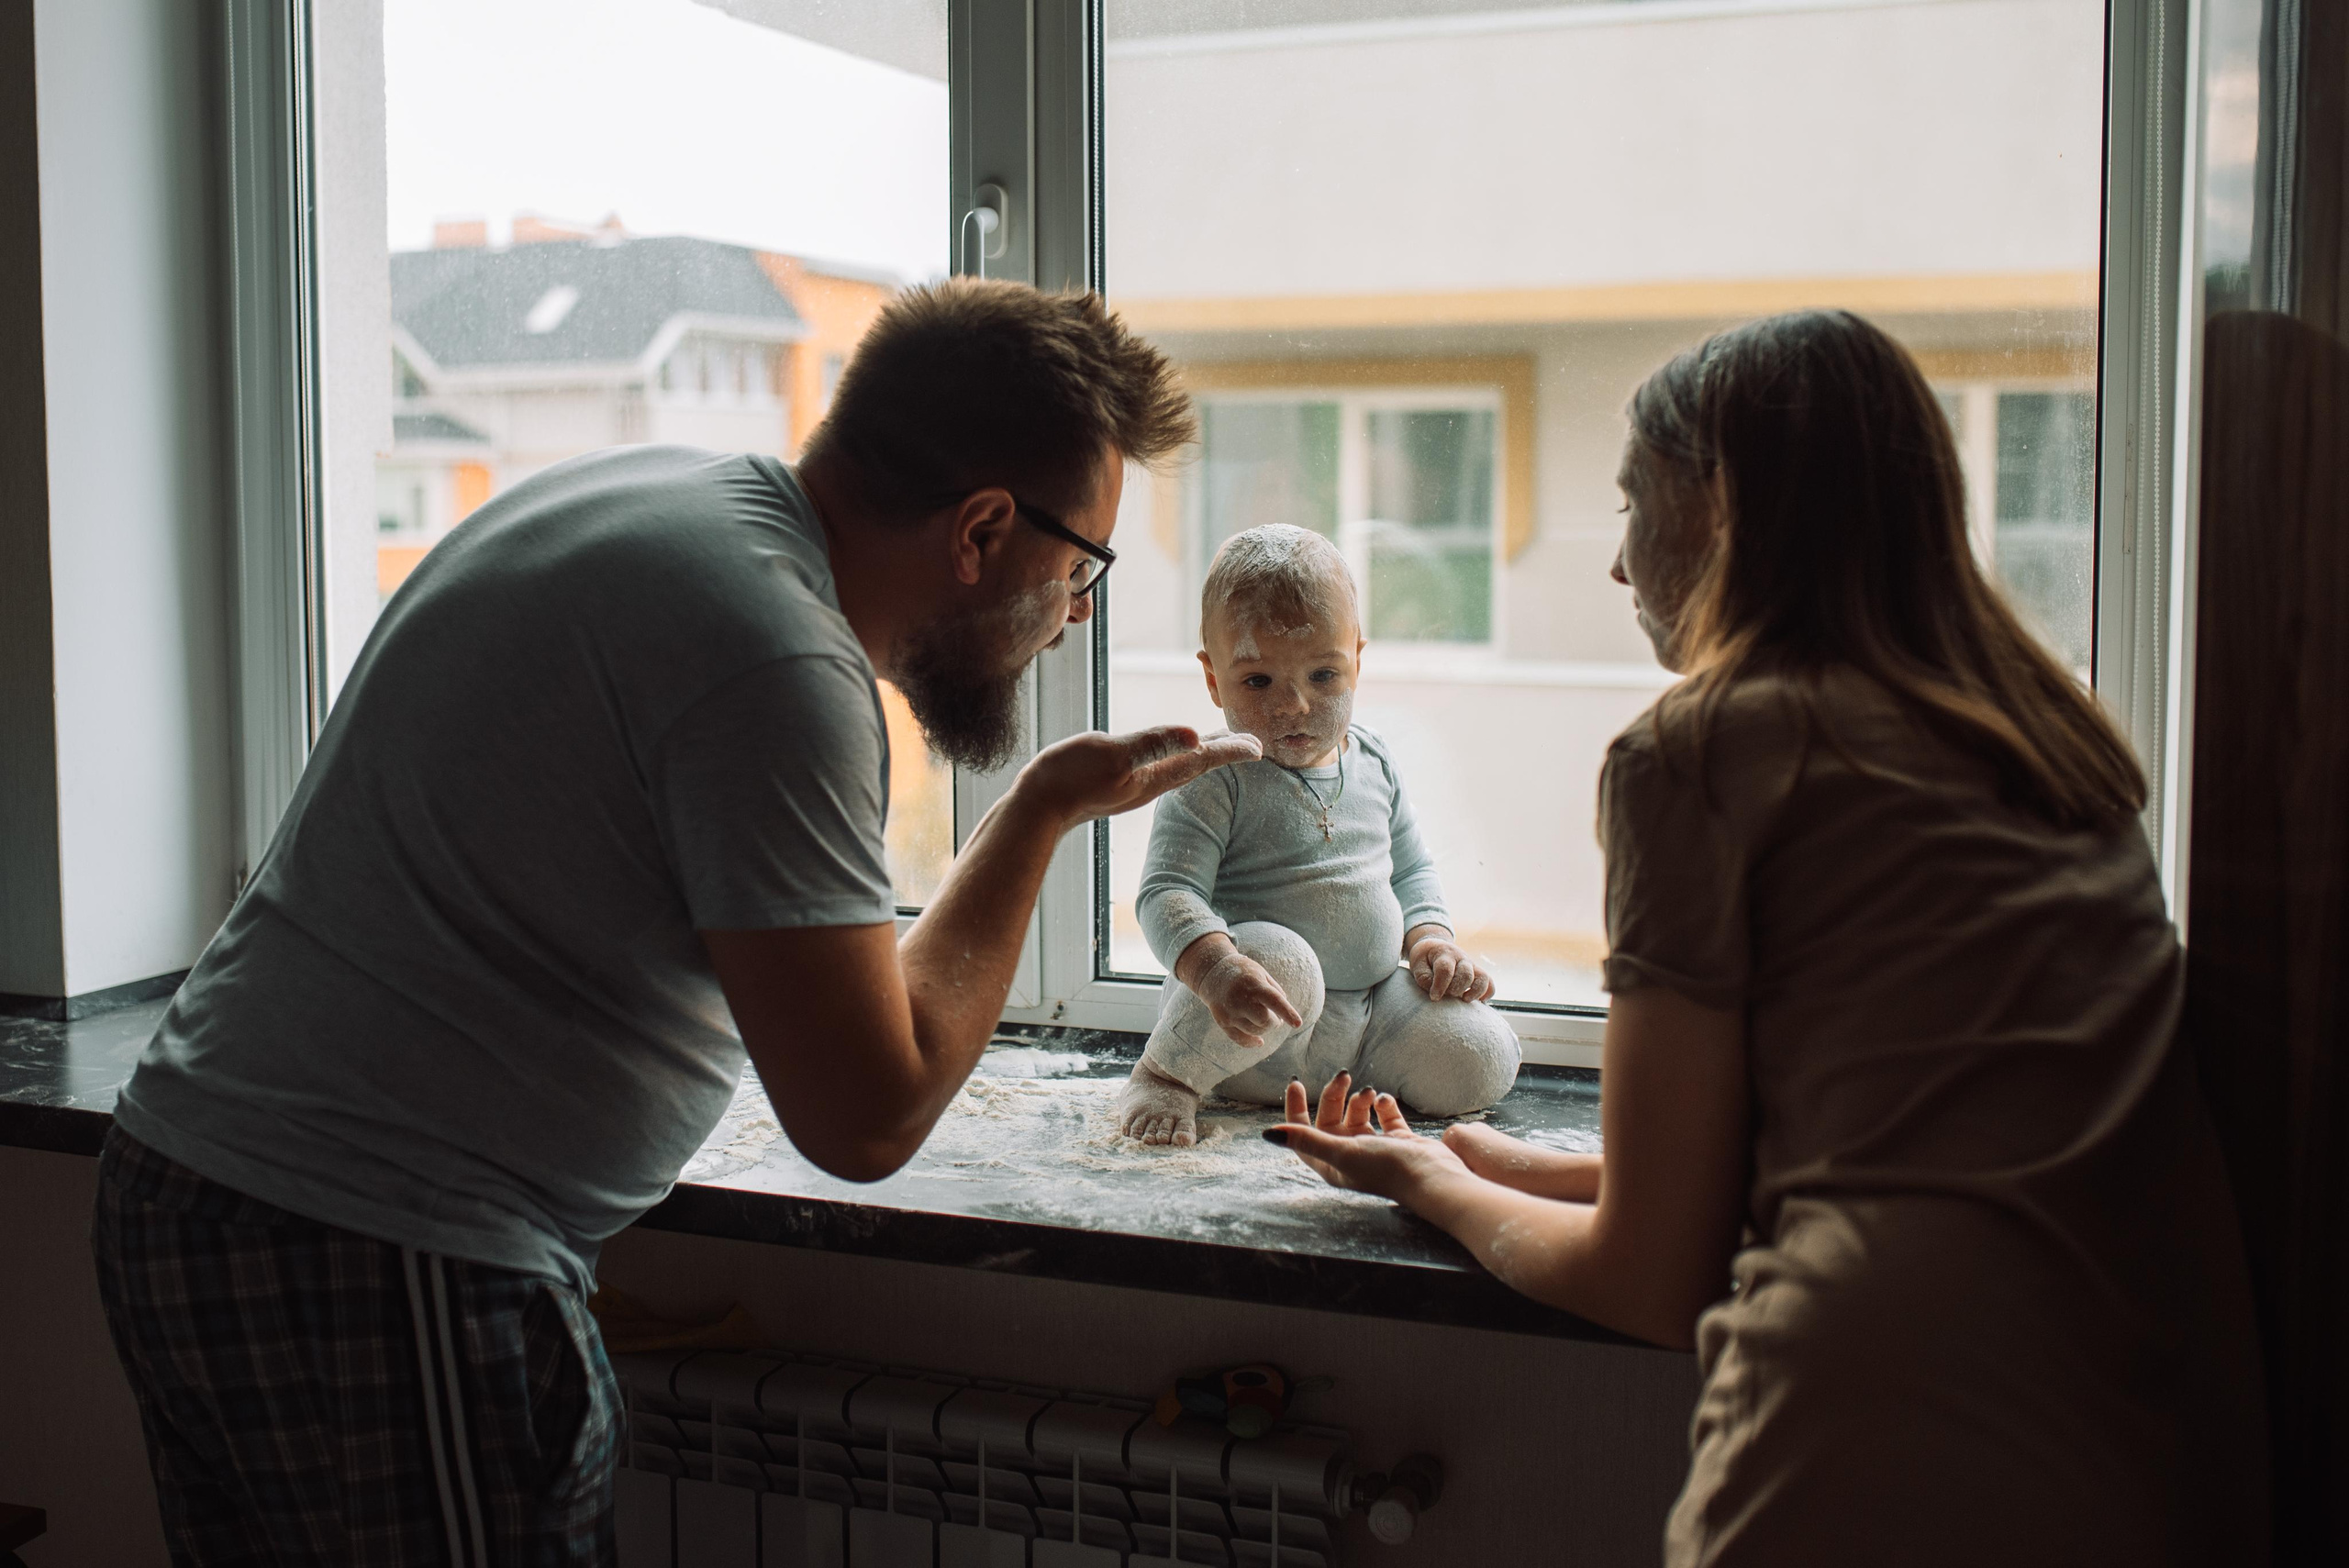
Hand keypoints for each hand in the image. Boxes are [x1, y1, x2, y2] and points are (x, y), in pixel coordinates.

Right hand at [1013, 725, 1260, 831]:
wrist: (1035, 809)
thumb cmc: (1071, 779)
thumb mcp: (1114, 755)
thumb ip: (1153, 744)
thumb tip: (1193, 734)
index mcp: (1155, 776)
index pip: (1203, 760)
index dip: (1231, 750)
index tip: (1259, 747)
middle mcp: (1149, 784)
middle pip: (1195, 765)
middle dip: (1221, 753)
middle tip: (1247, 744)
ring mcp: (1132, 786)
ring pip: (1176, 768)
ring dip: (1198, 756)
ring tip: (1212, 745)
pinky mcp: (1115, 785)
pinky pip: (1156, 770)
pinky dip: (1170, 758)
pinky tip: (1161, 757)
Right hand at [1195, 949, 1303, 1048]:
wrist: (1213, 972)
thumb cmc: (1244, 972)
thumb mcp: (1262, 974)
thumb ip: (1276, 992)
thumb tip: (1284, 1014)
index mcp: (1254, 984)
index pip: (1274, 1000)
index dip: (1287, 1012)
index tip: (1298, 1023)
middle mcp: (1240, 999)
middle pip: (1265, 1021)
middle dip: (1275, 1022)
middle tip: (1276, 1017)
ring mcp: (1229, 1011)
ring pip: (1254, 1032)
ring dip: (1264, 1029)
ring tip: (1263, 1018)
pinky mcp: (1222, 1021)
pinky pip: (1240, 1039)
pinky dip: (1251, 1042)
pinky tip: (1259, 1041)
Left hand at [1263, 1072, 1471, 1204]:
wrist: (1432, 1177)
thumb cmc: (1384, 1169)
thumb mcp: (1341, 1152)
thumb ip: (1306, 1141)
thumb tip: (1267, 1134)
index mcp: (1331, 1163)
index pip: (1303, 1134)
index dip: (1295, 1109)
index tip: (1296, 1083)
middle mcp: (1349, 1156)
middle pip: (1331, 1119)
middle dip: (1334, 1095)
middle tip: (1343, 1074)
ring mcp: (1373, 1149)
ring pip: (1357, 1116)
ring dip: (1359, 1099)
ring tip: (1368, 1091)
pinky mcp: (1397, 1142)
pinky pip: (1385, 1117)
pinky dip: (1383, 1105)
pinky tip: (1384, 1100)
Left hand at [1407, 933, 1494, 1001]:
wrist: (1436, 946)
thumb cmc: (1425, 958)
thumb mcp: (1417, 963)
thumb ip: (1423, 977)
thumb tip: (1435, 993)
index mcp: (1444, 953)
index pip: (1445, 969)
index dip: (1440, 986)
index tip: (1434, 997)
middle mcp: (1461, 958)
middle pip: (1465, 973)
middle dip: (1456, 988)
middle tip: (1446, 996)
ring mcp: (1472, 965)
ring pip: (1482, 977)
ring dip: (1475, 992)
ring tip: (1464, 1000)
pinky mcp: (1478, 973)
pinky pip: (1490, 983)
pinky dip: (1488, 993)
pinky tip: (1479, 1002)